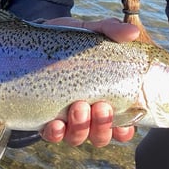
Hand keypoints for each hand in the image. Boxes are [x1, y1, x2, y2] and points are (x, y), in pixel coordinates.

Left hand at [40, 17, 138, 145]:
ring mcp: (64, 117)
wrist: (36, 36)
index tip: (125, 122)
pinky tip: (56, 124)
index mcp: (103, 97)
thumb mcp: (90, 31)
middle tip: (100, 106)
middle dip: (102, 125)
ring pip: (78, 137)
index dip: (125, 129)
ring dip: (81, 127)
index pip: (121, 125)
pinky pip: (51, 135)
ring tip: (78, 107)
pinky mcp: (42, 116)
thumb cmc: (69, 40)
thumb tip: (132, 32)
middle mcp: (86, 113)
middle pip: (101, 135)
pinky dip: (56, 133)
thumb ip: (110, 30)